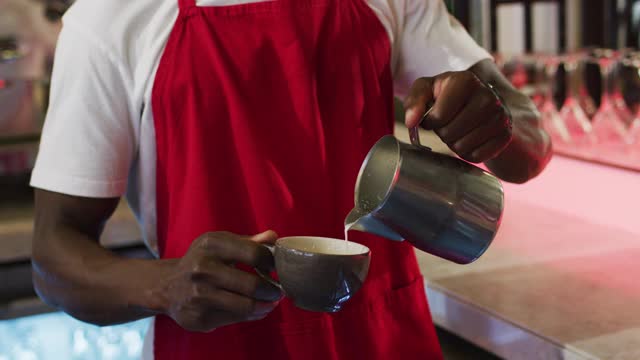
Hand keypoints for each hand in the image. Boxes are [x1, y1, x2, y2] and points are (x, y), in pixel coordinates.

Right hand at [161, 230, 282, 331]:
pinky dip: (251, 315)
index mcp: (211, 245)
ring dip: (265, 306)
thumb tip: (274, 237)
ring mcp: (199, 295)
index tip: (278, 268)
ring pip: (246, 306)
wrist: (167, 286)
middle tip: (279, 291)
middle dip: (272, 290)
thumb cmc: (202, 261)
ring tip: (271, 302)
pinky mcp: (198, 317)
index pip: (254, 254)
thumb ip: (248, 242)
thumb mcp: (220, 244)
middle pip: (252, 285)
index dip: (272, 263)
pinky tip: (255, 309)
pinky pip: (235, 319)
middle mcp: (202, 269)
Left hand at [404, 71, 511, 162]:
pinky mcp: (505, 134)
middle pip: (450, 133)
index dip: (430, 121)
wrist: (478, 101)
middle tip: (447, 123)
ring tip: (458, 130)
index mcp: (465, 80)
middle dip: (442, 132)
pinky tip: (470, 139)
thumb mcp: (426, 89)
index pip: (439, 116)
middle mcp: (488, 96)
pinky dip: (468, 153)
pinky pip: (478, 156)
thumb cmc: (446, 95)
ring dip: (454, 144)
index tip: (433, 116)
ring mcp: (500, 116)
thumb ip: (414, 101)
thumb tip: (411, 121)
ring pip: (462, 147)